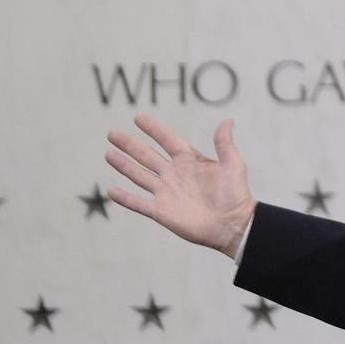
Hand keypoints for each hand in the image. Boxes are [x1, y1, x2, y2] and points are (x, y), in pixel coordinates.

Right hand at [105, 114, 255, 255]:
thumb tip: (227, 120)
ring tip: (108, 153)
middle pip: (147, 156)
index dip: (154, 130)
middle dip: (130, 144)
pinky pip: (138, 203)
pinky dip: (124, 198)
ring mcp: (166, 192)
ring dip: (124, 165)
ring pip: (139, 175)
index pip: (168, 140)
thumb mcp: (233, 164)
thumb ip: (225, 143)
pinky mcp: (161, 211)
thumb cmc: (236, 194)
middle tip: (112, 133)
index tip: (138, 118)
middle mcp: (174, 174)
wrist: (232, 225)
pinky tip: (110, 190)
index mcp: (189, 161)